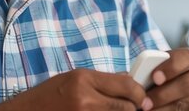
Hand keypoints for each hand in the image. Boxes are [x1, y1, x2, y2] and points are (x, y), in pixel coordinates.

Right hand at [0, 68, 152, 110]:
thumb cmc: (47, 95)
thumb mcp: (73, 79)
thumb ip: (101, 80)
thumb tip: (128, 80)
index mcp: (84, 79)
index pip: (127, 85)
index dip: (139, 93)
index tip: (141, 98)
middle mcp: (85, 99)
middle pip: (127, 107)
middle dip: (133, 108)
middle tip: (133, 108)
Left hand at [146, 48, 188, 110]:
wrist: (166, 87)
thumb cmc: (156, 73)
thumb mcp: (155, 67)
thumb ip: (150, 69)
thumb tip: (136, 78)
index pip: (184, 58)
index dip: (170, 68)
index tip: (154, 77)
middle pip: (188, 83)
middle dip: (165, 94)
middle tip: (145, 102)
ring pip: (187, 103)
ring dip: (164, 108)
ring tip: (147, 109)